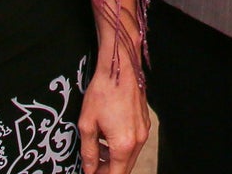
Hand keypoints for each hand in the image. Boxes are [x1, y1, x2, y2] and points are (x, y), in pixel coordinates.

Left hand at [78, 49, 148, 173]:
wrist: (120, 67)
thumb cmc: (103, 92)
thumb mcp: (87, 125)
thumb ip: (88, 152)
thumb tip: (89, 169)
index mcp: (123, 144)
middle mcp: (138, 140)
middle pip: (124, 168)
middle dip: (108, 170)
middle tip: (92, 166)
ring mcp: (143, 131)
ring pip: (129, 156)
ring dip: (114, 159)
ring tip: (96, 151)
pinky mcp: (144, 122)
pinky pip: (133, 143)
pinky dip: (121, 146)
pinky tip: (106, 137)